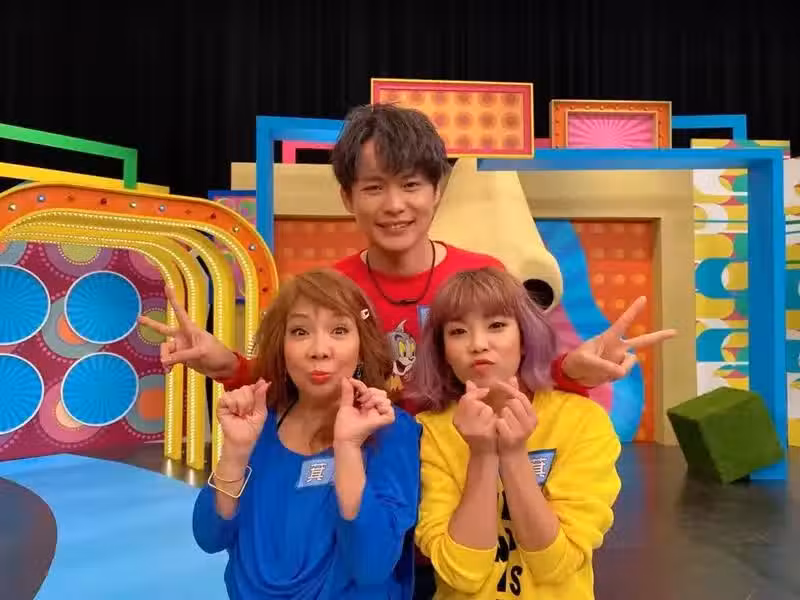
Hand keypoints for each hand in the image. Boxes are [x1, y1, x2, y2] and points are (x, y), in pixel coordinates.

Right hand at [137, 285, 239, 378]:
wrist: (223, 368)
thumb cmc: (217, 354)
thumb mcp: (200, 353)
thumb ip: (181, 356)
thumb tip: (164, 361)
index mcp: (190, 329)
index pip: (180, 312)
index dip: (173, 299)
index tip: (168, 286)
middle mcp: (183, 336)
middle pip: (163, 329)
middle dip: (151, 324)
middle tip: (138, 318)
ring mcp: (181, 347)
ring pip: (164, 349)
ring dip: (164, 357)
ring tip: (168, 366)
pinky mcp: (181, 359)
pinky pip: (168, 360)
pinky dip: (166, 365)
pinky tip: (168, 371)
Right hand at [218, 379, 270, 455]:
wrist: (241, 441)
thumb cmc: (251, 429)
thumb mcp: (261, 413)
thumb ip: (261, 398)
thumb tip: (265, 383)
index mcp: (251, 398)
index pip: (254, 386)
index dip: (257, 388)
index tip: (260, 390)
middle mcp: (240, 396)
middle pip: (246, 388)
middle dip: (249, 402)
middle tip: (247, 413)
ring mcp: (230, 399)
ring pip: (237, 392)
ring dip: (241, 405)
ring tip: (240, 414)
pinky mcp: (221, 404)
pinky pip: (227, 397)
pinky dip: (232, 405)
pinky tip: (233, 412)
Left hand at [334, 378, 394, 447]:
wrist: (345, 438)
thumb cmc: (344, 425)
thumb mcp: (345, 406)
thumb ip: (347, 393)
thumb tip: (345, 378)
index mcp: (365, 404)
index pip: (368, 389)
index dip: (361, 385)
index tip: (352, 381)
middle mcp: (374, 408)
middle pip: (380, 392)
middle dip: (369, 392)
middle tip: (360, 400)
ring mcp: (379, 414)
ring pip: (386, 399)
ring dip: (375, 400)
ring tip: (366, 407)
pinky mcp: (384, 421)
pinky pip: (390, 411)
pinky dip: (384, 408)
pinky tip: (375, 410)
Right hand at [453, 380, 496, 454]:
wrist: (485, 454)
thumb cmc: (481, 431)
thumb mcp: (474, 415)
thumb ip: (472, 398)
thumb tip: (469, 382)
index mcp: (457, 418)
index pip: (465, 398)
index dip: (476, 393)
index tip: (486, 391)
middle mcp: (460, 423)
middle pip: (473, 401)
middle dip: (483, 403)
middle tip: (489, 409)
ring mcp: (470, 428)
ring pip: (484, 408)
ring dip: (490, 412)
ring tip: (490, 420)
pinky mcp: (481, 434)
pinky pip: (491, 418)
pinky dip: (495, 419)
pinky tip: (494, 426)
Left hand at [493, 377, 536, 455]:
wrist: (511, 455)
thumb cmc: (512, 431)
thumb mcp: (515, 413)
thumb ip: (513, 396)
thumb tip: (512, 377)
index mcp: (532, 415)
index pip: (521, 396)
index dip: (508, 388)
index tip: (496, 384)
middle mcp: (530, 422)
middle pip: (514, 402)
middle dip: (503, 402)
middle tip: (497, 406)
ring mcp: (522, 431)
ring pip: (506, 411)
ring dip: (499, 414)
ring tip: (499, 419)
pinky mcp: (512, 438)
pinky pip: (500, 422)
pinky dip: (496, 423)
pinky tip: (496, 427)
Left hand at [562, 296, 676, 387]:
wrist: (572, 376)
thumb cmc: (576, 361)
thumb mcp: (586, 361)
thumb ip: (603, 366)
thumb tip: (622, 371)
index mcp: (608, 338)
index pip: (623, 322)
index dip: (633, 311)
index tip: (643, 298)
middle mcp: (618, 347)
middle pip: (642, 341)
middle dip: (659, 337)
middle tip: (675, 332)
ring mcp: (619, 359)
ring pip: (630, 364)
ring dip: (618, 369)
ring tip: (599, 370)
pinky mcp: (618, 370)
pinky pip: (623, 374)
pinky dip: (614, 377)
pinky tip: (603, 376)